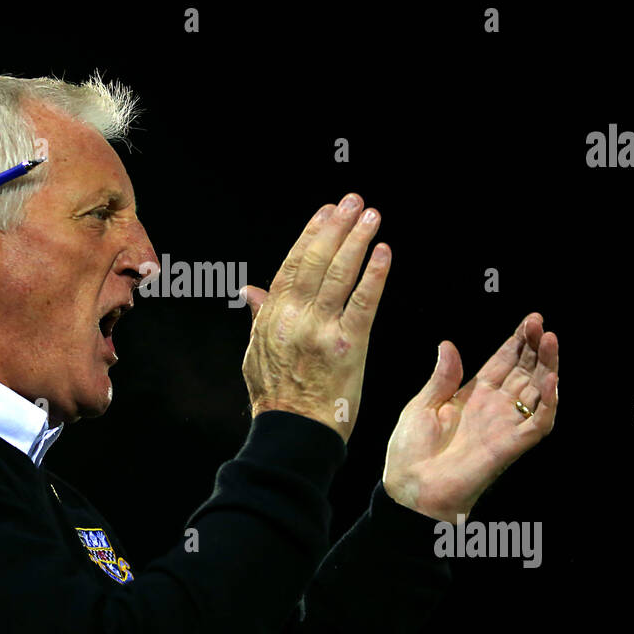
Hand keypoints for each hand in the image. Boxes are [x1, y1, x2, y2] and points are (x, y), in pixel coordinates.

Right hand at [239, 194, 389, 442]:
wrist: (294, 432)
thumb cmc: (276, 398)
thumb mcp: (255, 354)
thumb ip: (257, 318)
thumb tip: (250, 290)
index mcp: (272, 317)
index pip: (291, 265)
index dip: (310, 235)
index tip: (326, 212)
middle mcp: (295, 317)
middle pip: (315, 261)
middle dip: (336, 226)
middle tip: (353, 201)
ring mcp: (321, 329)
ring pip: (339, 274)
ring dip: (356, 241)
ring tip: (371, 216)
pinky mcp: (348, 345)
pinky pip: (363, 303)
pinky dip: (374, 276)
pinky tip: (383, 253)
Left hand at [382, 313, 558, 520]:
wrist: (411, 489)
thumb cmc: (411, 451)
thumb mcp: (421, 406)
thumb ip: (442, 377)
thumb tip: (448, 344)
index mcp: (472, 396)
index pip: (502, 362)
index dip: (516, 342)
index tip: (530, 319)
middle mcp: (493, 408)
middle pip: (524, 371)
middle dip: (535, 347)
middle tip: (541, 323)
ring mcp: (505, 426)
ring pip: (537, 392)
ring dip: (548, 366)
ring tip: (551, 339)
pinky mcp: (511, 446)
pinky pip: (538, 423)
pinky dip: (548, 403)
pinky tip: (550, 380)